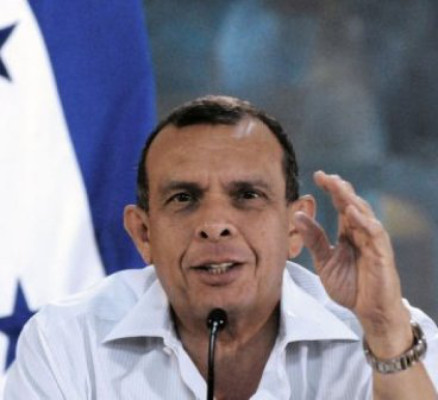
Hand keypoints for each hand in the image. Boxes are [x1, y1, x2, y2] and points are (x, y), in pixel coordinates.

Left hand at [293, 171, 410, 349]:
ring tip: (337, 186)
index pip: (340, 204)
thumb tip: (297, 215)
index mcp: (348, 232)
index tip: (318, 175)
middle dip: (339, 188)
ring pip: (364, 214)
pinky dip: (364, 221)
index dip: (331, 189)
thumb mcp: (325, 261)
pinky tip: (351, 212)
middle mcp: (361, 233)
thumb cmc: (350, 286)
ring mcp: (373, 242)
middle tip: (325, 176)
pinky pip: (374, 233)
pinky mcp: (382, 254)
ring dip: (351, 199)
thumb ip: (313, 240)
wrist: (368, 312)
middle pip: (352, 204)